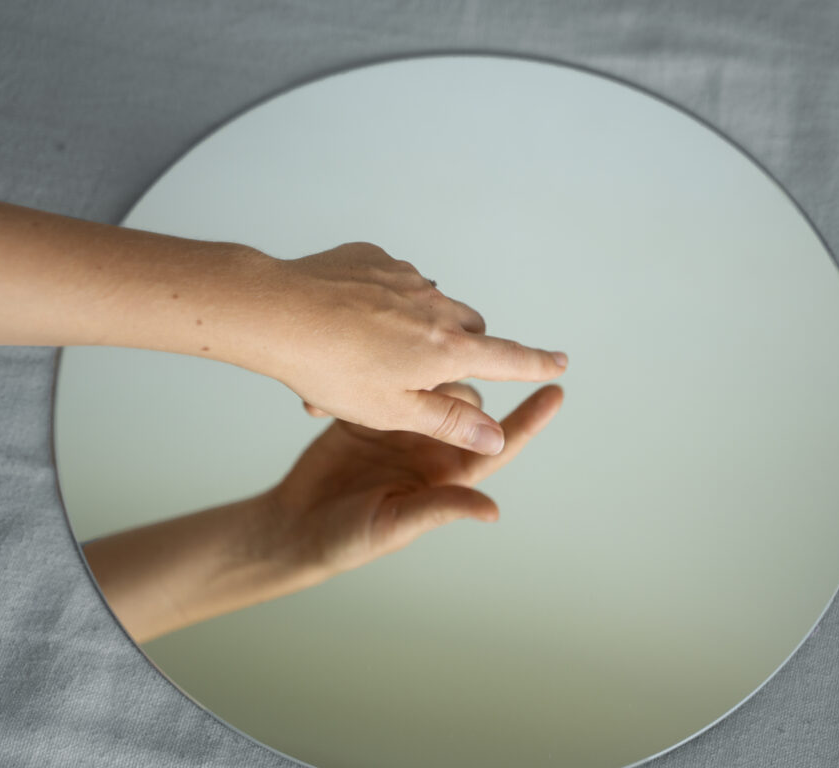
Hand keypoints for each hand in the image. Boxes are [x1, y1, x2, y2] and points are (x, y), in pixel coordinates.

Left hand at [254, 242, 566, 455]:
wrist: (277, 313)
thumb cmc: (333, 371)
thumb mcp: (391, 411)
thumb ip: (449, 422)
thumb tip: (497, 436)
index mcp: (446, 350)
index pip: (506, 358)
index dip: (536, 363)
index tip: (561, 361)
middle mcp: (435, 306)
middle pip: (469, 327)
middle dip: (462, 347)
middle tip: (427, 373)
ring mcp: (405, 277)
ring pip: (431, 303)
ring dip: (419, 325)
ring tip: (369, 354)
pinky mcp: (374, 259)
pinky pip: (395, 281)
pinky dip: (385, 302)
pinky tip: (349, 323)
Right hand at [258, 381, 563, 589]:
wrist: (296, 526)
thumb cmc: (350, 538)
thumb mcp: (396, 525)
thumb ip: (441, 509)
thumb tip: (493, 510)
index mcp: (446, 475)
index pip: (498, 444)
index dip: (529, 420)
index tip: (557, 391)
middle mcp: (431, 448)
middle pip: (468, 403)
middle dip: (468, 381)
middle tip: (457, 358)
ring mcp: (401, 428)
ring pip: (433, 385)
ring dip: (429, 371)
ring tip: (418, 352)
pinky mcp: (368, 414)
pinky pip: (388, 385)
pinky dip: (383, 373)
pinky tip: (373, 359)